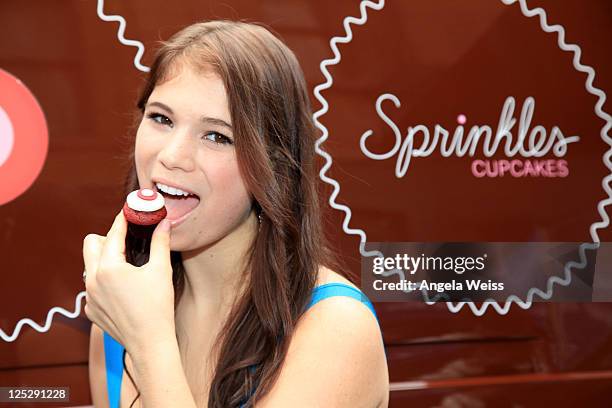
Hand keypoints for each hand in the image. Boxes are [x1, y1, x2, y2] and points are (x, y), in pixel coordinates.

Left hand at [83, 210, 174, 352]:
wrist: (150, 342)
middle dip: (107, 238)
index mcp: (109, 267)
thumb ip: (160, 242)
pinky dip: (105, 282)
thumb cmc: (157, 307)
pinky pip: (92, 287)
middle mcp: (92, 280)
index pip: (113, 233)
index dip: (122, 220)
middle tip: (127, 240)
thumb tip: (164, 223)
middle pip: (90, 244)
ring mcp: (89, 297)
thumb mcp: (161, 270)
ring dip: (105, 260)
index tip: (128, 211)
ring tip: (127, 265)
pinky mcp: (91, 310)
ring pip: (90, 266)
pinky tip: (124, 290)